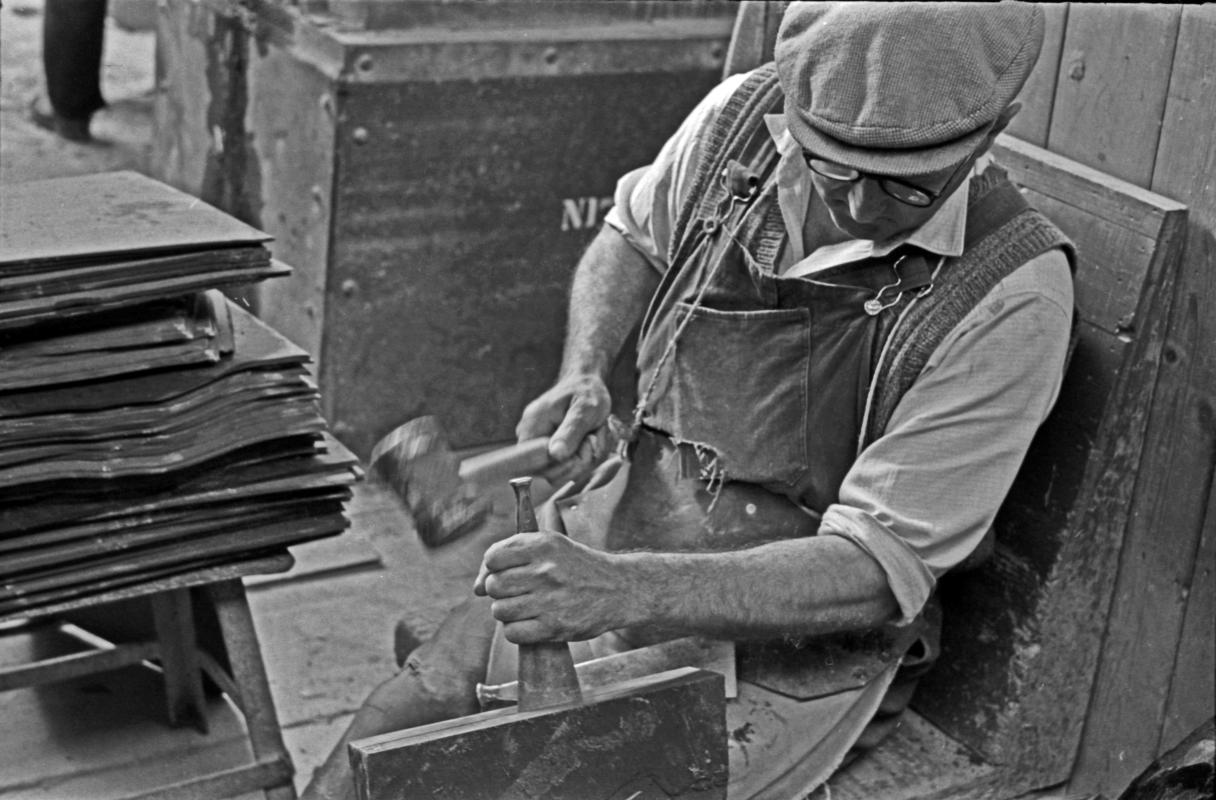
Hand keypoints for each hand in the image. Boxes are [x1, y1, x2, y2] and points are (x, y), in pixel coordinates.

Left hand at [473, 531, 631, 643]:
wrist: (618, 588)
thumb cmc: (577, 566)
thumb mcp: (551, 545)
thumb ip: (511, 555)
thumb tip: (476, 588)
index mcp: (543, 545)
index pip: (493, 558)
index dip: (492, 568)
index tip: (504, 572)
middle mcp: (546, 570)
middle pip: (494, 586)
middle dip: (500, 591)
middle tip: (519, 591)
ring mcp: (550, 600)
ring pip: (500, 611)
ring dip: (507, 612)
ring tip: (526, 607)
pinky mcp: (555, 626)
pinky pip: (513, 633)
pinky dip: (517, 630)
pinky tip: (531, 622)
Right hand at [516, 375, 612, 487]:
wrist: (586, 385)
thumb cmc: (586, 393)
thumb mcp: (584, 409)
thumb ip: (570, 431)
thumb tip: (555, 454)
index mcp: (531, 427)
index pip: (541, 466)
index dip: (568, 463)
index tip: (589, 442)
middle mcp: (526, 440)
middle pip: (551, 474)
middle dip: (580, 461)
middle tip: (595, 437)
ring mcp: (535, 447)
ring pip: (560, 474)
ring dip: (584, 460)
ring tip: (593, 435)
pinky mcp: (545, 452)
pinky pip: (563, 468)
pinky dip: (582, 459)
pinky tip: (589, 442)